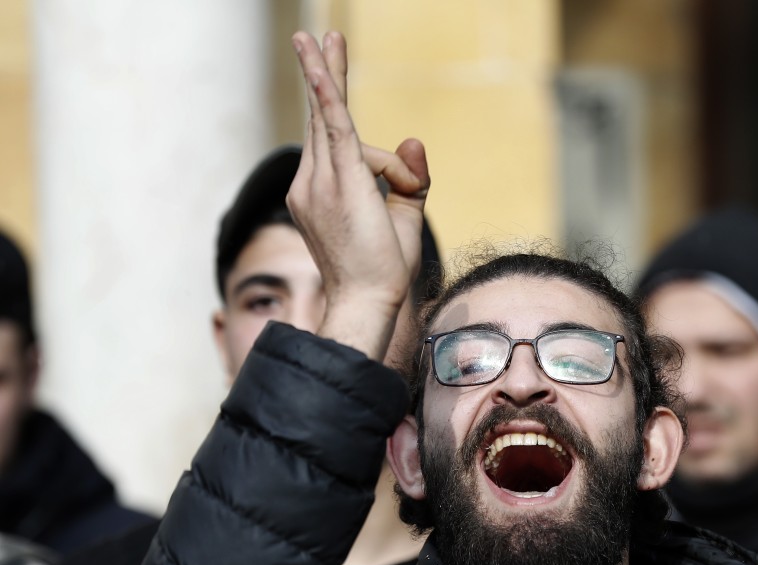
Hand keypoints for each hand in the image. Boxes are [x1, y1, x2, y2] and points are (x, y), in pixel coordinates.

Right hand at [287, 31, 429, 359]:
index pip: (339, 146)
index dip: (331, 107)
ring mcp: (318, 182)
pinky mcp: (338, 181)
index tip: (323, 71)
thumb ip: (410, 177)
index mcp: (319, 193)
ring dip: (332, 77)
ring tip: (323, 35)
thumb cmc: (384, 269)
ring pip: (347, 129)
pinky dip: (328, 94)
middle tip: (317, 35)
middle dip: (322, 74)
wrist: (369, 302)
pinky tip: (321, 67)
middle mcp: (310, 183)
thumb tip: (412, 138)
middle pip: (326, 122)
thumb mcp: (405, 216)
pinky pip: (333, 126)